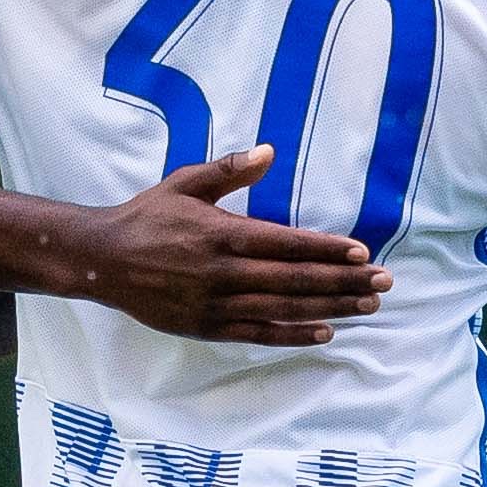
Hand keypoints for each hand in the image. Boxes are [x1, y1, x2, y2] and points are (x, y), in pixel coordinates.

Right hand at [69, 149, 390, 344]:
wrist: (103, 261)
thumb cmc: (148, 217)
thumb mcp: (185, 183)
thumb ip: (229, 170)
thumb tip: (269, 151)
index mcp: (221, 234)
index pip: (286, 243)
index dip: (326, 249)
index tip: (362, 252)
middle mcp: (223, 272)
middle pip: (295, 280)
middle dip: (343, 281)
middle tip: (384, 282)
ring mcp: (216, 304)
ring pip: (284, 309)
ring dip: (330, 308)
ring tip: (368, 306)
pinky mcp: (207, 327)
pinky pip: (258, 333)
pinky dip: (293, 334)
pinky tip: (326, 331)